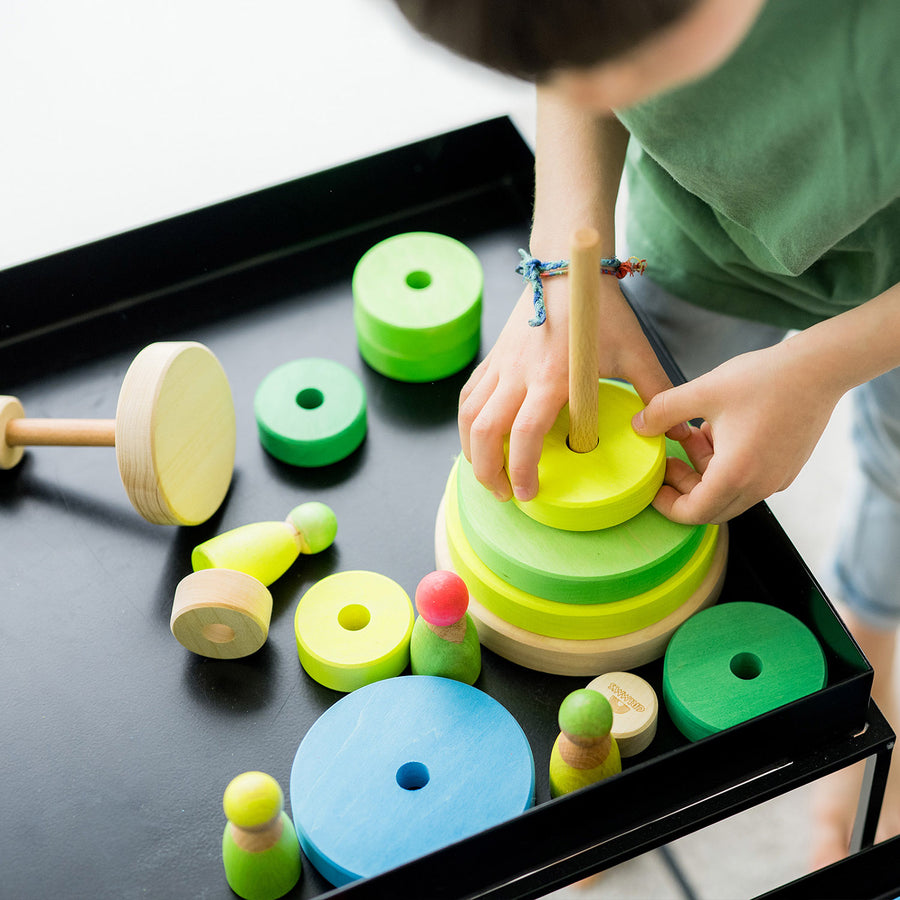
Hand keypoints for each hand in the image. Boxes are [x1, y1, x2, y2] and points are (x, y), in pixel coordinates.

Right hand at [459, 276, 682, 501]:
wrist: (566, 267)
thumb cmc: (601, 310)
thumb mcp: (635, 351)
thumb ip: (656, 392)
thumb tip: (679, 432)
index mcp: (552, 376)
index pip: (524, 434)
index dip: (522, 470)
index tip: (529, 493)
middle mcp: (518, 373)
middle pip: (484, 431)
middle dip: (488, 471)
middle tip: (506, 495)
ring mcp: (501, 365)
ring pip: (468, 416)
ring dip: (472, 452)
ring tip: (489, 475)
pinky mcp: (494, 358)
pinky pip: (469, 397)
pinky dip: (468, 425)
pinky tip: (479, 441)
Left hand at [632, 342, 842, 523]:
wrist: (819, 368)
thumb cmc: (763, 378)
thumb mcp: (702, 391)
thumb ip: (664, 411)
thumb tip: (638, 426)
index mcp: (735, 474)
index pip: (693, 513)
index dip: (667, 505)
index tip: (653, 487)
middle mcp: (759, 485)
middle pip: (711, 507)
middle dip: (684, 488)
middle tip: (668, 460)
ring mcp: (776, 479)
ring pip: (729, 492)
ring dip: (704, 472)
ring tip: (691, 436)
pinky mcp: (786, 468)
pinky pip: (748, 480)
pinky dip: (726, 466)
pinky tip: (717, 432)